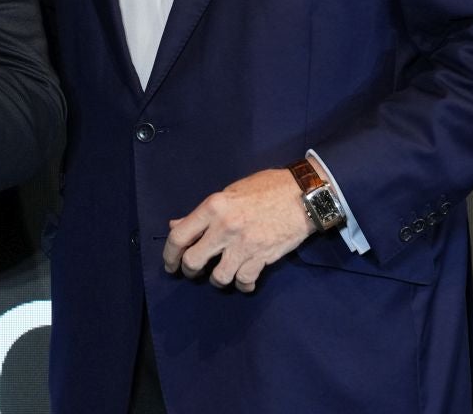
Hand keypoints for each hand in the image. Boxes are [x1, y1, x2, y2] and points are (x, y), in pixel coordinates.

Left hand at [162, 168, 312, 292]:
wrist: (302, 195)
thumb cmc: (265, 188)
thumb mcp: (230, 192)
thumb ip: (203, 213)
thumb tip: (175, 225)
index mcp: (213, 206)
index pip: (179, 236)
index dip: (169, 254)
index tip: (170, 264)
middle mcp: (224, 227)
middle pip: (193, 262)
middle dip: (190, 271)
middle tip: (194, 271)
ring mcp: (244, 245)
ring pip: (218, 277)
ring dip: (218, 279)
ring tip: (222, 272)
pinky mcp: (262, 258)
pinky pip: (243, 282)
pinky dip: (242, 284)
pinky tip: (244, 278)